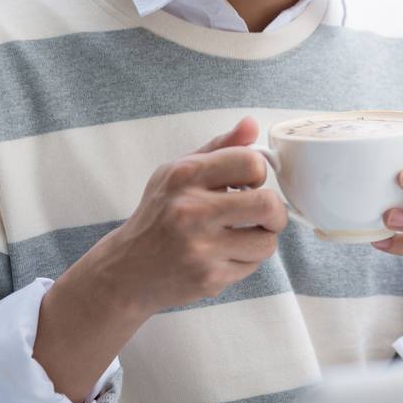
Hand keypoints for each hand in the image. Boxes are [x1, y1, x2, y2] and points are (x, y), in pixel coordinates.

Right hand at [100, 116, 287, 316]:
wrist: (126, 269)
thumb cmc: (159, 215)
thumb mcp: (179, 172)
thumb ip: (220, 147)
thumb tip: (252, 124)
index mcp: (185, 176)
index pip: (250, 162)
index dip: (259, 172)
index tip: (251, 183)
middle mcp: (191, 211)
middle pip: (268, 205)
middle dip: (276, 211)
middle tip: (266, 214)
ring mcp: (200, 248)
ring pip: (267, 242)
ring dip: (263, 239)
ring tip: (243, 235)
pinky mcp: (207, 278)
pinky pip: (252, 266)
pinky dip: (245, 260)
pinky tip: (224, 255)